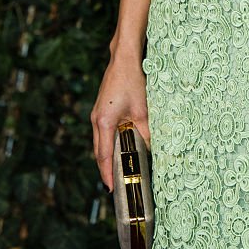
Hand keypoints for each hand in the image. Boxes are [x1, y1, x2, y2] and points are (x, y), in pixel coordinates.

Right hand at [90, 53, 150, 191]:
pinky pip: (102, 132)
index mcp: (103, 122)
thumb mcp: (143, 111)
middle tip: (115, 184)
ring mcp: (96, 113)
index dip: (107, 174)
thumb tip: (153, 150)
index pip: (104, 156)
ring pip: (100, 142)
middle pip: (99, 151)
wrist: (124, 59)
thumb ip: (147, 133)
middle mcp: (96, 119)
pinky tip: (120, 145)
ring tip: (118, 169)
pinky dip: (109, 142)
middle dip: (106, 168)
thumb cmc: (133, 82)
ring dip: (108, 155)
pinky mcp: (100, 108)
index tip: (111, 189)